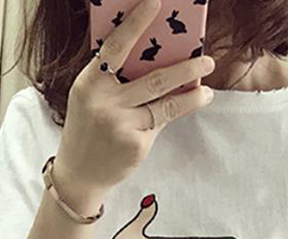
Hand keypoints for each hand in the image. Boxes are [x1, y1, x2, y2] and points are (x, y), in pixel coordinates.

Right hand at [54, 0, 215, 195]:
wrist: (79, 174)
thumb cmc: (88, 129)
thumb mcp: (91, 98)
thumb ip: (114, 80)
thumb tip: (157, 59)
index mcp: (90, 83)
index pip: (115, 47)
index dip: (136, 24)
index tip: (155, 3)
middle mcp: (105, 103)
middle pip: (154, 79)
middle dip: (186, 68)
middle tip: (207, 61)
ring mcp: (121, 126)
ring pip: (166, 104)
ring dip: (192, 95)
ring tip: (207, 90)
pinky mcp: (136, 145)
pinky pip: (160, 124)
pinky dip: (174, 115)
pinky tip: (189, 107)